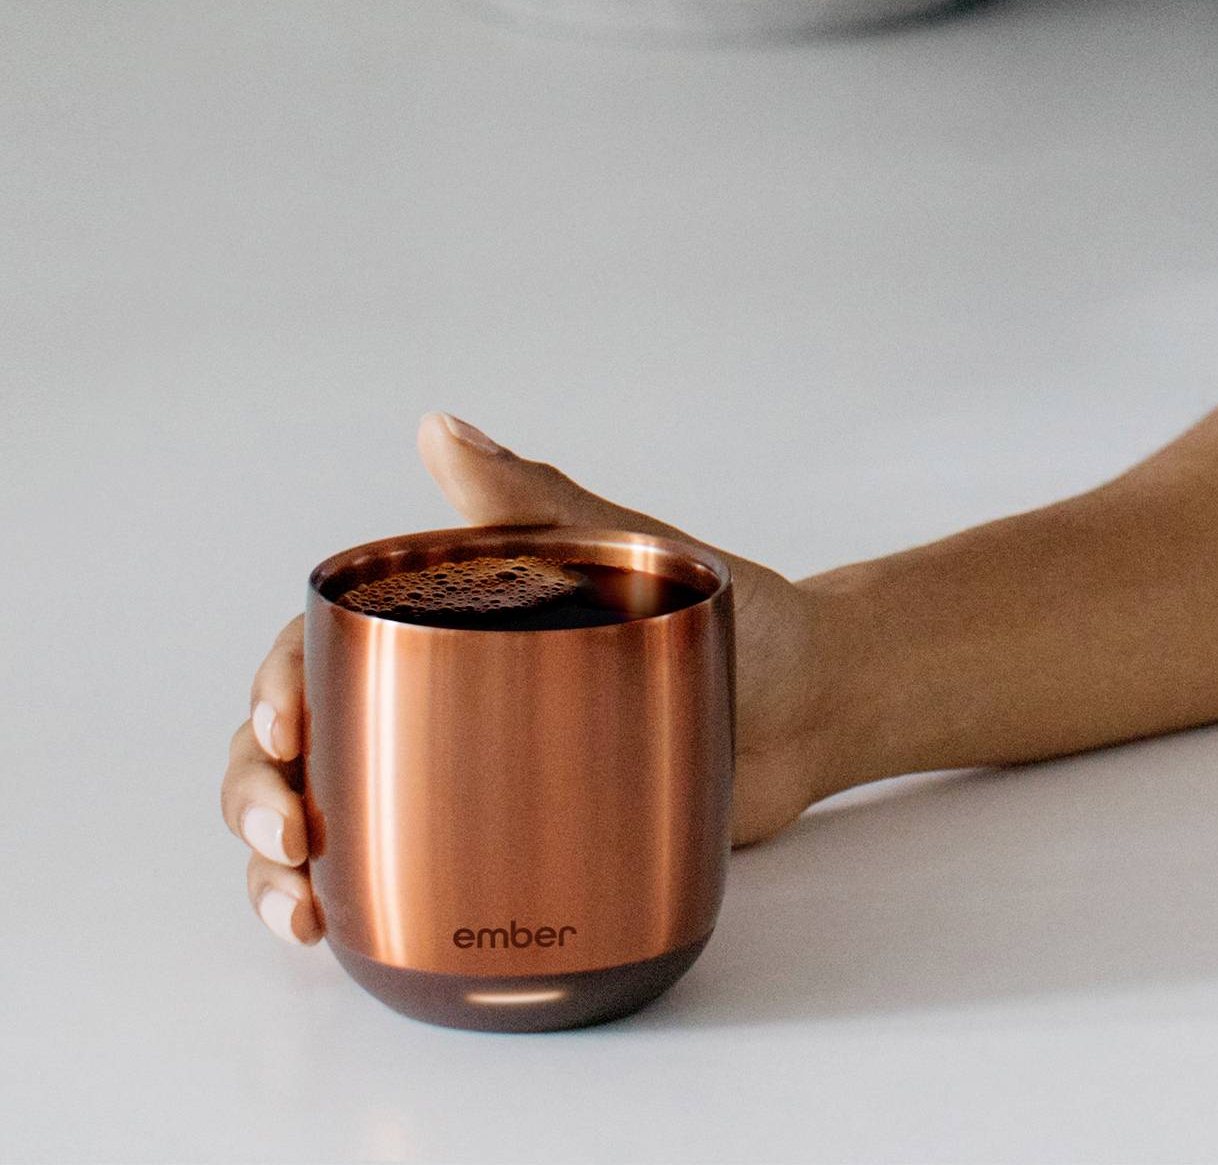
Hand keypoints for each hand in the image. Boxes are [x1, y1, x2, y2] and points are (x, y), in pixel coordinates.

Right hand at [220, 411, 832, 955]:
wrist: (812, 705)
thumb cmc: (727, 611)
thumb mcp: (632, 552)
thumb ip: (538, 503)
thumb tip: (439, 427)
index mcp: (458, 623)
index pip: (329, 647)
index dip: (278, 683)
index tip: (280, 719)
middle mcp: (445, 700)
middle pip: (307, 744)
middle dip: (259, 788)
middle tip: (288, 830)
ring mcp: (467, 781)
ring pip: (331, 821)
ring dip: (276, 868)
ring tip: (296, 907)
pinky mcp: (506, 849)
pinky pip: (404, 881)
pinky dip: (346, 910)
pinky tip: (328, 936)